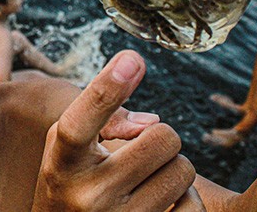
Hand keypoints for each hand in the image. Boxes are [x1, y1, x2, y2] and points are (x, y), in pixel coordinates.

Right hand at [32, 51, 202, 210]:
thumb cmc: (71, 185)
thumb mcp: (69, 150)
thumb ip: (101, 119)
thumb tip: (152, 121)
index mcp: (62, 165)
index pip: (80, 124)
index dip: (107, 90)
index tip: (131, 59)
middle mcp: (88, 196)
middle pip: (161, 137)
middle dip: (158, 137)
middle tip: (140, 151)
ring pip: (183, 170)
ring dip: (171, 168)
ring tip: (145, 180)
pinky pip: (194, 206)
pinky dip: (185, 200)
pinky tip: (160, 203)